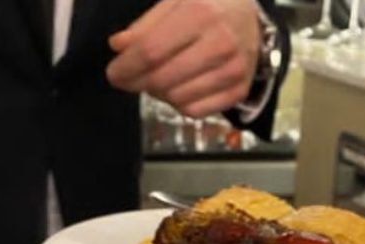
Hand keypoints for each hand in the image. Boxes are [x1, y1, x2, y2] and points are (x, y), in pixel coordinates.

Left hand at [106, 0, 260, 117]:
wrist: (251, 15)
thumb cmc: (208, 4)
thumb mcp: (175, 0)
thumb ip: (146, 25)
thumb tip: (119, 47)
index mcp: (200, 13)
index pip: (151, 51)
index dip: (126, 67)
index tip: (113, 73)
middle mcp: (220, 44)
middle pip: (163, 79)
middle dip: (137, 83)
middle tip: (129, 79)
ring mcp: (233, 70)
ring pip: (177, 99)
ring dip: (158, 93)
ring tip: (158, 78)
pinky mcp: (240, 90)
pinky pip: (196, 112)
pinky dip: (179, 104)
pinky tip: (178, 88)